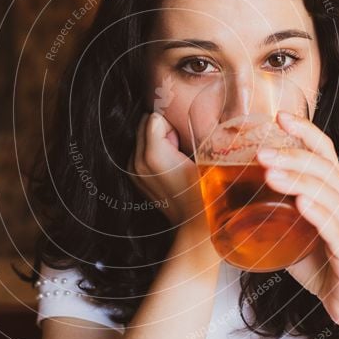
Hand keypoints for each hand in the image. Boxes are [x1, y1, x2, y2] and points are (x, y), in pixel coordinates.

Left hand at [127, 112, 204, 226]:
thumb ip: (186, 132)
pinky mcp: (134, 175)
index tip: (184, 138)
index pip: (156, 117)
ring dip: (156, 138)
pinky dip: (151, 149)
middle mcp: (138, 160)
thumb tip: (176, 120)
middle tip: (180, 146)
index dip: (173, 124)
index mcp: (154, 154)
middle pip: (145, 123)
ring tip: (175, 155)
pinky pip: (139, 149)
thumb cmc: (204, 189)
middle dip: (162, 129)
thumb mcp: (203, 157)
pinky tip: (167, 163)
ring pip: (141, 135)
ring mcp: (134, 169)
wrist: (195, 221)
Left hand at [255, 111, 338, 329]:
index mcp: (334, 197)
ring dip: (298, 180)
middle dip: (292, 156)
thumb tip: (232, 201)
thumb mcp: (295, 234)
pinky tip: (300, 203)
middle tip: (261, 152)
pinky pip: (336, 230)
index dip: (306, 132)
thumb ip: (274, 215)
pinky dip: (318, 214)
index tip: (280, 116)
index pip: (325, 154)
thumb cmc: (323, 268)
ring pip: (329, 196)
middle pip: (324, 170)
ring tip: (270, 173)